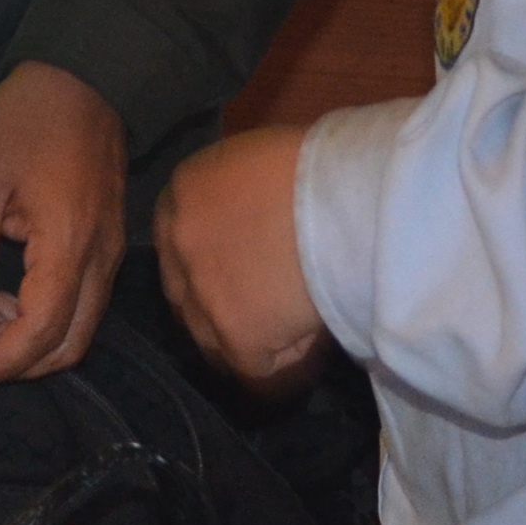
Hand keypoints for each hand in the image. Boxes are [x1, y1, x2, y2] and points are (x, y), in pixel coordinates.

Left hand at [0, 58, 132, 386]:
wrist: (83, 74)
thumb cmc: (23, 121)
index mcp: (68, 245)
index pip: (40, 332)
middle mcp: (100, 260)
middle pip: (68, 345)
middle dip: (13, 362)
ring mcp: (109, 254)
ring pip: (78, 328)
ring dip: (27, 342)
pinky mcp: (107, 244)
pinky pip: (82, 303)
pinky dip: (42, 317)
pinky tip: (2, 299)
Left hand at [156, 129, 329, 400]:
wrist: (350, 196)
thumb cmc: (320, 164)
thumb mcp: (261, 157)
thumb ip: (239, 190)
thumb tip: (254, 216)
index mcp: (185, 189)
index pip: (176, 237)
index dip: (206, 258)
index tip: (237, 267)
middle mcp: (178, 240)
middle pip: (183, 290)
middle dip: (215, 302)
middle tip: (258, 305)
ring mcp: (203, 292)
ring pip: (209, 337)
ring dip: (243, 338)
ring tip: (287, 330)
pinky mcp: (237, 334)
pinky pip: (253, 367)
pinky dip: (283, 360)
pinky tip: (310, 341)